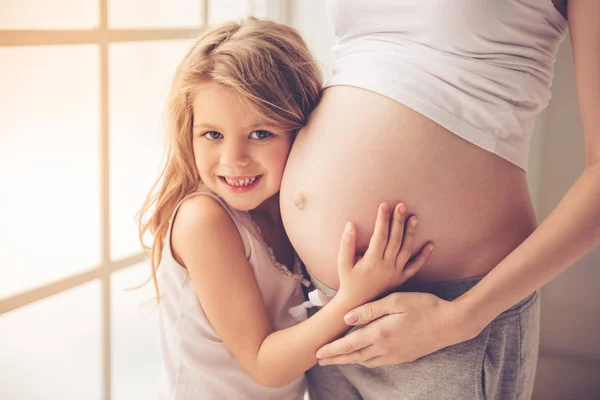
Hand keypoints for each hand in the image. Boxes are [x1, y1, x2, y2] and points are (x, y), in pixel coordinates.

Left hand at [315, 291, 473, 366]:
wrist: (451, 323)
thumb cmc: (423, 306)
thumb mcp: (395, 301)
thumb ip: (369, 310)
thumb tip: (347, 318)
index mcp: (380, 333)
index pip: (349, 344)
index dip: (332, 350)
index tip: (317, 353)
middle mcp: (385, 348)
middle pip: (354, 357)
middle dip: (336, 359)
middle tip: (320, 360)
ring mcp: (395, 355)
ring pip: (366, 361)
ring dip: (349, 361)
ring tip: (337, 359)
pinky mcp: (404, 357)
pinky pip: (379, 362)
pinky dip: (366, 361)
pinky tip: (363, 358)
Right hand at [336, 202, 433, 308]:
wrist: (358, 304)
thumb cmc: (348, 281)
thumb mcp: (342, 263)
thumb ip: (346, 243)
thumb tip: (351, 224)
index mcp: (371, 261)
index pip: (379, 236)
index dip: (382, 220)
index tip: (384, 205)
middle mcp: (386, 266)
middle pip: (395, 240)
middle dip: (398, 221)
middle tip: (402, 205)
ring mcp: (396, 272)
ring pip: (406, 250)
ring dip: (411, 233)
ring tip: (414, 217)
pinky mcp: (401, 278)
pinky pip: (415, 266)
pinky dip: (424, 256)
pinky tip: (430, 244)